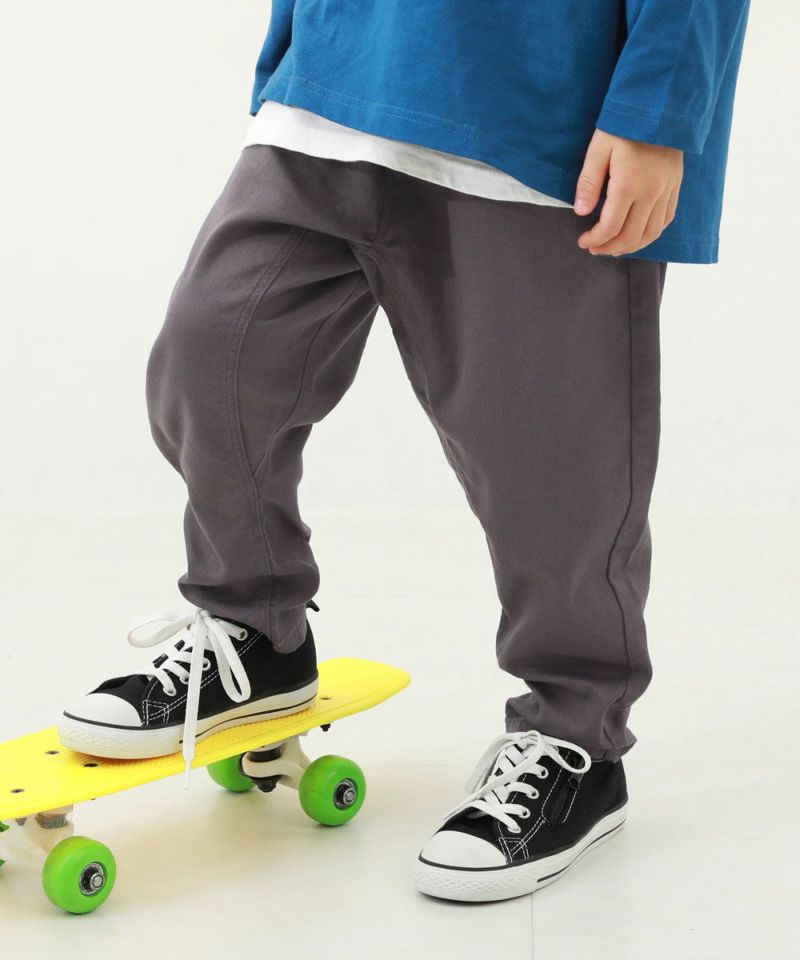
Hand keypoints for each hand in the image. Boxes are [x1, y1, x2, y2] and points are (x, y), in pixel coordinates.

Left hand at [574, 129, 683, 255]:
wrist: (660, 105)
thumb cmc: (624, 124)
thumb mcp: (598, 149)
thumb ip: (589, 183)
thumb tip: (581, 213)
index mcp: (629, 185)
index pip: (611, 227)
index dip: (595, 240)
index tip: (583, 241)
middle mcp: (651, 193)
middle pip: (631, 236)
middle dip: (610, 248)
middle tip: (595, 248)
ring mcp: (666, 190)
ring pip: (651, 233)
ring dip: (632, 246)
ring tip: (614, 247)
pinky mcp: (675, 185)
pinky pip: (666, 219)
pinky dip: (651, 233)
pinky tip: (637, 234)